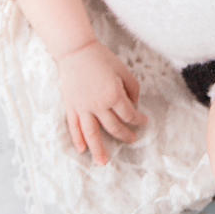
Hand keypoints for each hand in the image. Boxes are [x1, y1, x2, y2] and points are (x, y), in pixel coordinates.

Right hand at [54, 40, 148, 164]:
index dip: (138, 120)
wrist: (76, 50)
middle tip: (132, 140)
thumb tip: (133, 106)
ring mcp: (83, 107)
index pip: (129, 115)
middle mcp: (98, 105)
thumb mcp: (123, 70)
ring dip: (98, 149)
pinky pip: (74, 126)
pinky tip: (82, 149)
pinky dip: (78, 138)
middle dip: (125, 135)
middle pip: (113, 127)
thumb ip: (132, 89)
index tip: (144, 122)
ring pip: (92, 133)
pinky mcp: (71, 106)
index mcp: (113, 95)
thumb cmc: (102, 58)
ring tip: (103, 163)